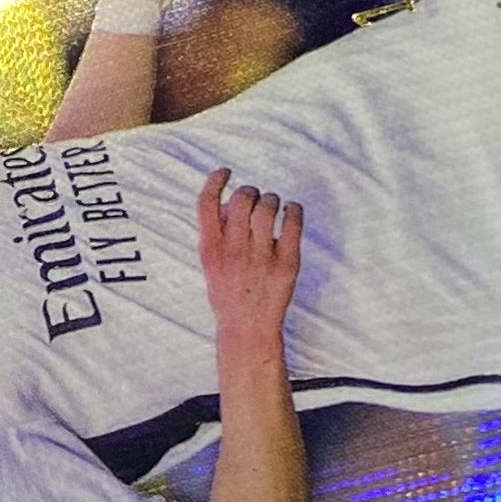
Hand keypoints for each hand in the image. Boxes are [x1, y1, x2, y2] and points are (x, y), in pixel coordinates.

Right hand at [196, 168, 300, 352]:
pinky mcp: (287, 262)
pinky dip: (293, 209)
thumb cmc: (228, 292)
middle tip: (255, 199)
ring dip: (271, 199)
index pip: (207, 202)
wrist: (248, 329)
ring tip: (272, 207)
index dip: (215, 180)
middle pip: (242, 198)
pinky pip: (292, 222)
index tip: (225, 172)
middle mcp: (235, 250)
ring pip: (268, 205)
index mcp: (211, 249)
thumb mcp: (210, 263)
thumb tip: (233, 202)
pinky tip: (291, 211)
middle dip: (250, 192)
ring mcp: (262, 256)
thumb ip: (217, 233)